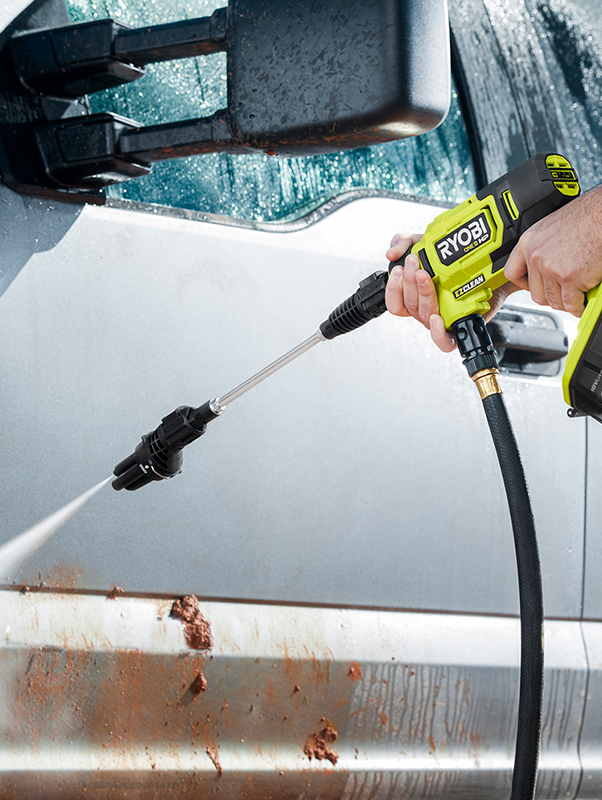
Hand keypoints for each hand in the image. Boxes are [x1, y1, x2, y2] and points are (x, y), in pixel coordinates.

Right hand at [385, 233, 520, 351]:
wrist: (489, 265)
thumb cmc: (457, 260)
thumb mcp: (426, 244)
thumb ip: (405, 243)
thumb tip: (390, 253)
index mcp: (415, 297)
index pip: (395, 303)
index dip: (393, 289)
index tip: (398, 269)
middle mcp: (426, 310)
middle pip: (409, 306)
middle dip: (408, 282)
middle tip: (413, 261)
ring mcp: (442, 319)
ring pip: (424, 315)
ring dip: (422, 294)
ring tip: (425, 274)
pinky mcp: (459, 327)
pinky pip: (444, 342)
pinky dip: (437, 332)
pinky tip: (438, 317)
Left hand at [504, 185, 601, 316]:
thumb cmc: (587, 217)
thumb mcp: (553, 229)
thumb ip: (543, 248)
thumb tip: (542, 267)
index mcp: (528, 242)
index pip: (512, 273)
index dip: (524, 284)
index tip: (533, 286)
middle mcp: (535, 256)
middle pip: (535, 293)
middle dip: (551, 296)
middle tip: (564, 291)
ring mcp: (551, 268)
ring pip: (553, 301)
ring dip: (567, 301)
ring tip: (577, 293)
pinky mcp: (569, 278)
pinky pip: (571, 304)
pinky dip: (579, 306)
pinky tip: (585, 298)